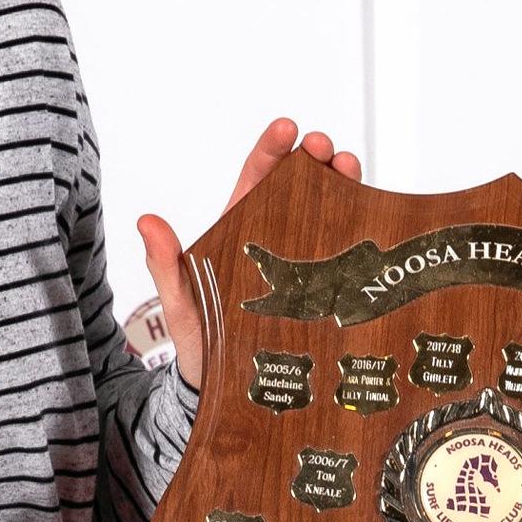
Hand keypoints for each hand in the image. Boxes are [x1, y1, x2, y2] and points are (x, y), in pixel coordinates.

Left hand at [137, 117, 361, 387]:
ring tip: (351, 169)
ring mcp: (304, 262)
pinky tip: (375, 214)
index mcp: (239, 231)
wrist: (227, 393)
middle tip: (327, 149)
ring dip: (343, 184)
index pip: (256, 179)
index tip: (288, 128)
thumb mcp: (179, 304)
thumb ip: (165, 265)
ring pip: (329, 212)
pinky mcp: (326, 289)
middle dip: (316, 159)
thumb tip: (147, 222)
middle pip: (300, 187)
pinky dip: (363, 228)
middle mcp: (275, 239)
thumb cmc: (199, 347)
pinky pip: (346, 253)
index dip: (272, 150)